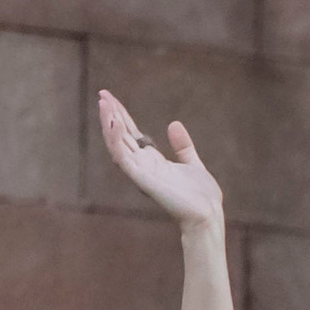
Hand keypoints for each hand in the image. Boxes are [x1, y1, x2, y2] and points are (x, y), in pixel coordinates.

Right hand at [99, 91, 223, 230]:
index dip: (121, 115)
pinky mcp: (141, 178)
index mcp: (153, 161)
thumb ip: (182, 146)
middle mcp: (143, 165)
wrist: (207, 216)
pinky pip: (123, 157)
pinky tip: (113, 122)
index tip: (111, 97)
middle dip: (111, 115)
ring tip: (103, 103)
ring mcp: (140, 171)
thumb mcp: (193, 164)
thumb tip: (174, 124)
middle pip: (120, 135)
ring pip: (117, 144)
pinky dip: (116, 140)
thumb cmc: (201, 197)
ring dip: (109, 123)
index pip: (131, 134)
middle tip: (102, 93)